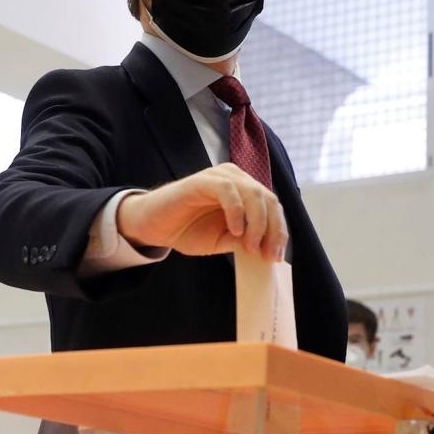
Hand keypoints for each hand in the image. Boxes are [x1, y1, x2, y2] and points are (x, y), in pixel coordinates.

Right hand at [117, 163, 287, 261]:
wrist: (155, 226)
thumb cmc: (188, 230)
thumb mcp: (222, 241)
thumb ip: (244, 240)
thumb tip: (267, 249)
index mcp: (246, 192)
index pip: (273, 207)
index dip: (279, 232)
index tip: (276, 257)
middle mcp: (237, 179)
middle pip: (269, 200)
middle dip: (272, 230)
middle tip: (266, 255)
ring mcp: (221, 177)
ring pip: (253, 193)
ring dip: (257, 223)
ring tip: (250, 246)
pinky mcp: (203, 180)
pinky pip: (228, 190)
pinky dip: (236, 212)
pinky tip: (235, 232)